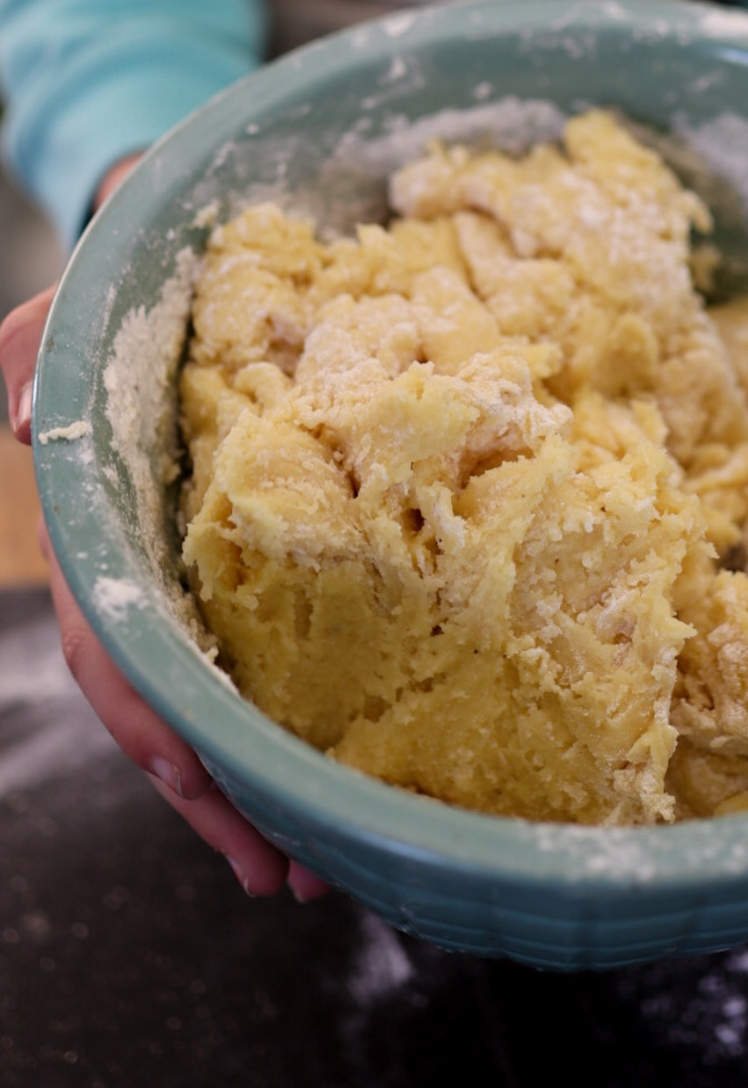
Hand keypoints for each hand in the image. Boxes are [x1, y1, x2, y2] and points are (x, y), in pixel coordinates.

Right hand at [0, 157, 328, 902]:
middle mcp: (158, 559)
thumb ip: (45, 340)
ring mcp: (213, 565)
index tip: (197, 788)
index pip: (116, 642)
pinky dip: (304, 720)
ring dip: (265, 783)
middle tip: (289, 868)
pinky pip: (280, 652)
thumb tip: (19, 410)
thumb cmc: (143, 274)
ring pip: (225, 697)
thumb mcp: (93, 289)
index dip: (152, 719)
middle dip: (219, 792)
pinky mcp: (276, 554)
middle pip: (173, 701)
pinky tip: (345, 774)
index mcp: (109, 519)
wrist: (205, 248)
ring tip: (323, 860)